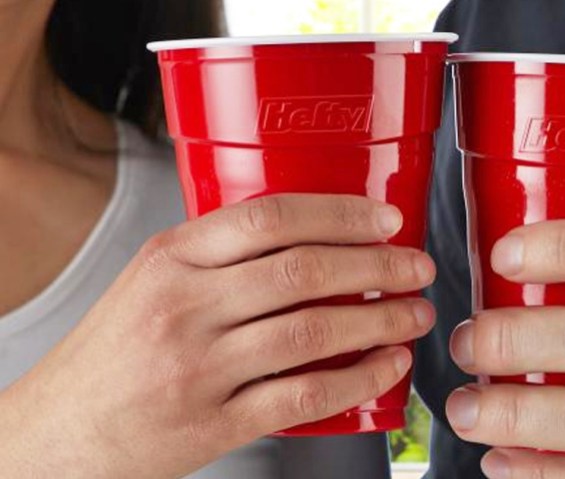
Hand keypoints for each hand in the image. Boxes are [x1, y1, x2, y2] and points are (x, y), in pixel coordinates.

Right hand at [0, 195, 435, 478]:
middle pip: (303, 272)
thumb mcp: (150, 282)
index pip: (269, 218)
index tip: (385, 218)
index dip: (340, 214)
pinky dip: (358, 380)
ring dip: (379, 322)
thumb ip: (218, 259)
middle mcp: (184, 307)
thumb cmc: (113, 355)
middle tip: (414, 267)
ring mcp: (199, 368)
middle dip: (376, 267)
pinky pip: (303, 397)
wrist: (60, 434)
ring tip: (413, 314)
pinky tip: (385, 366)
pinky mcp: (214, 424)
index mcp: (170, 260)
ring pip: (313, 332)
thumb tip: (311, 236)